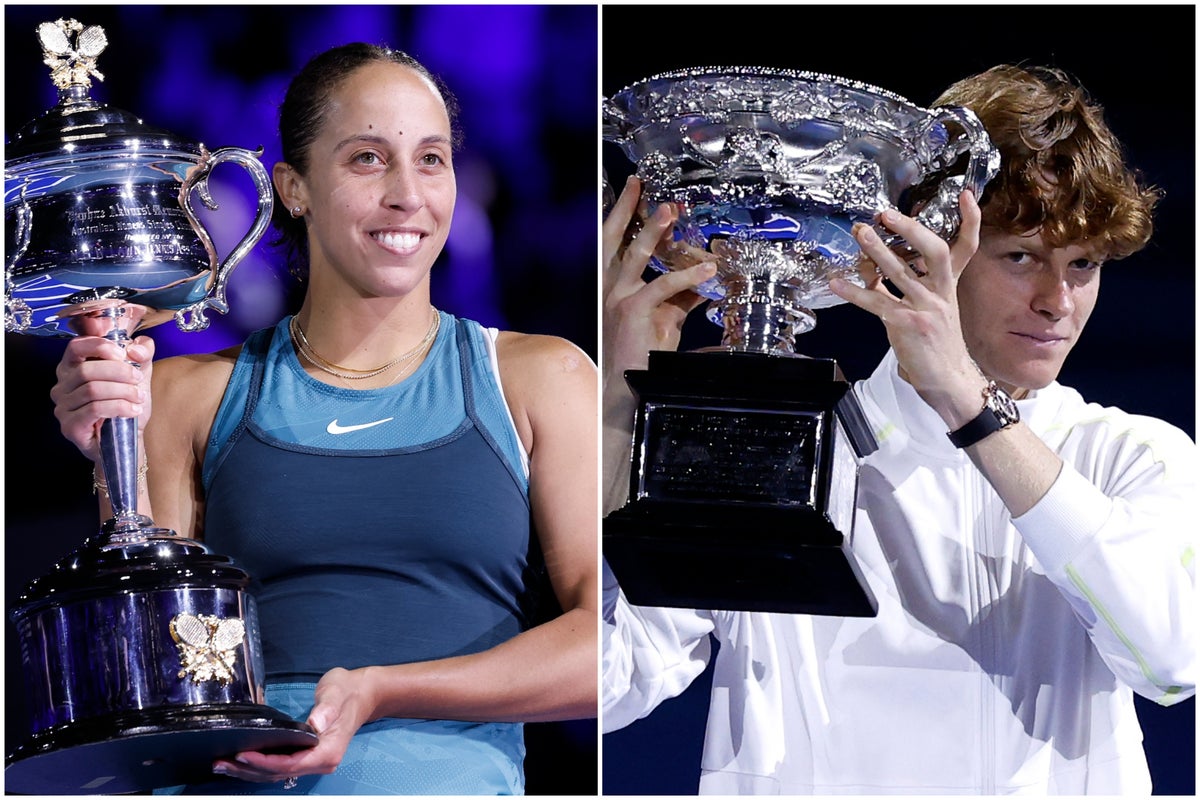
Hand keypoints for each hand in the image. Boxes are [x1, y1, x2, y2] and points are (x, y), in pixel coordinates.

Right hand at [50, 321, 154, 464]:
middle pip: (87, 370)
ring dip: (123, 392)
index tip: (123, 354)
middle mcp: (62, 387)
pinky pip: (95, 409)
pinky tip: (133, 410)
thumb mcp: (139, 376)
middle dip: (118, 372)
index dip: (99, 346)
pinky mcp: (70, 426)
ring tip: (138, 398)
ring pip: (92, 390)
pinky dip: (119, 407)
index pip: (75, 346)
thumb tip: (137, 348)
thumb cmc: (127, 406)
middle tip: (138, 379)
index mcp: (73, 368)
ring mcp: (63, 408)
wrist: (128, 441)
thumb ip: (142, 355)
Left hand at [212, 667, 376, 783]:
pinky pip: (281, 766)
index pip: (291, 764)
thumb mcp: (336, 693)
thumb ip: (326, 709)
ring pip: (278, 772)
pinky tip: (242, 761)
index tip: (242, 754)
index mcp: (328, 750)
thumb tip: (316, 725)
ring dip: (250, 770)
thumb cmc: (347, 690)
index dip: (265, 762)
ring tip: (223, 764)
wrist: (361, 692)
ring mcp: (314, 760)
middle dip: (249, 769)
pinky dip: (260, 765)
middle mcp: (321, 761)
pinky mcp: (307, 755)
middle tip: (221, 762)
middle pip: (280, 773)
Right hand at [602, 176, 715, 392]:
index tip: (635, 189)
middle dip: (625, 209)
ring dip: (653, 231)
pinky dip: (688, 276)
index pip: (613, 242)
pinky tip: (708, 270)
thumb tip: (704, 276)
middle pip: (613, 239)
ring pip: (636, 256)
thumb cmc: (642, 350)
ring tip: (670, 211)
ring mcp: (618, 298)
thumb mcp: (665, 314)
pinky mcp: (633, 311)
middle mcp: (609, 287)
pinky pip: (662, 286)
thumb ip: (681, 293)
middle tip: (640, 184)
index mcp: (612, 284)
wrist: (628, 383)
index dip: (622, 214)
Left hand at [829, 191, 985, 420]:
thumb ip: (900, 285)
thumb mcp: (925, 307)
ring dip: (877, 251)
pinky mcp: (906, 324)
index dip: (970, 221)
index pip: (966, 248)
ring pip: (900, 272)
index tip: (966, 195)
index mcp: (949, 286)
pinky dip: (854, 291)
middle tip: (887, 214)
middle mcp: (941, 292)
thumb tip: (870, 264)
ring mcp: (926, 308)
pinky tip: (837, 282)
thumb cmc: (933, 342)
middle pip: (934, 251)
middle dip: (910, 229)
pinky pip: (876, 302)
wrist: (946, 378)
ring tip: (860, 234)